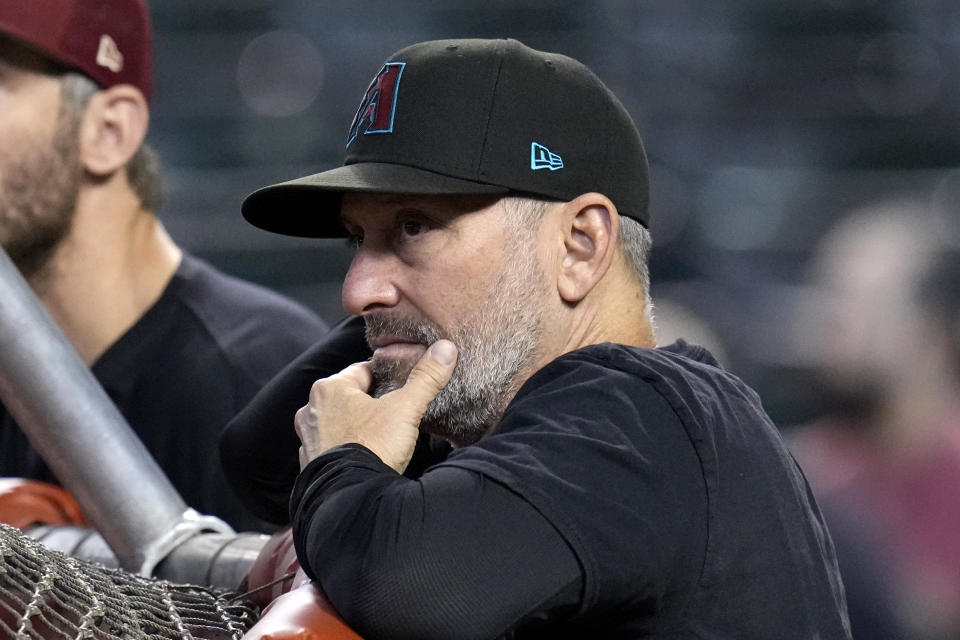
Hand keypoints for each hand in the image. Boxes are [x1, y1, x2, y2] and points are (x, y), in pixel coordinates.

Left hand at [295, 340, 457, 472]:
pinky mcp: (310, 464)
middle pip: (350, 396)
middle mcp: (312, 409)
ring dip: (357, 426)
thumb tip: (445, 349)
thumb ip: (426, 378)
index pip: (364, 370)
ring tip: (382, 437)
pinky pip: (332, 448)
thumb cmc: (373, 447)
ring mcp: (308, 438)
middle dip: (371, 402)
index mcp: (330, 388)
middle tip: (397, 414)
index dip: (388, 377)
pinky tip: (366, 457)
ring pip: (340, 422)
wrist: (351, 498)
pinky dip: (346, 449)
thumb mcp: (405, 408)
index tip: (403, 388)